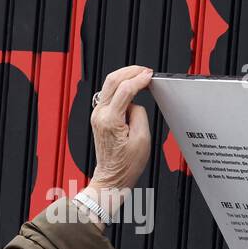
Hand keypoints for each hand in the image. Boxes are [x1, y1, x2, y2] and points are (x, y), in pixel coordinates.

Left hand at [87, 65, 153, 206]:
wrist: (112, 177)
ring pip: (109, 85)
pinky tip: (131, 88)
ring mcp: (97, 115)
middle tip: (145, 70)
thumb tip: (136, 102)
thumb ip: (140, 114)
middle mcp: (99, 115)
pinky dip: (120, 87)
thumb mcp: (142, 139)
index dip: (139, 79)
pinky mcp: (99, 117)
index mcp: (110, 120)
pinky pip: (109, 94)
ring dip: (124, 77)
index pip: (125, 89)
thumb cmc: (126, 164)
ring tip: (140, 76)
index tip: (150, 76)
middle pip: (112, 80)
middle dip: (130, 71)